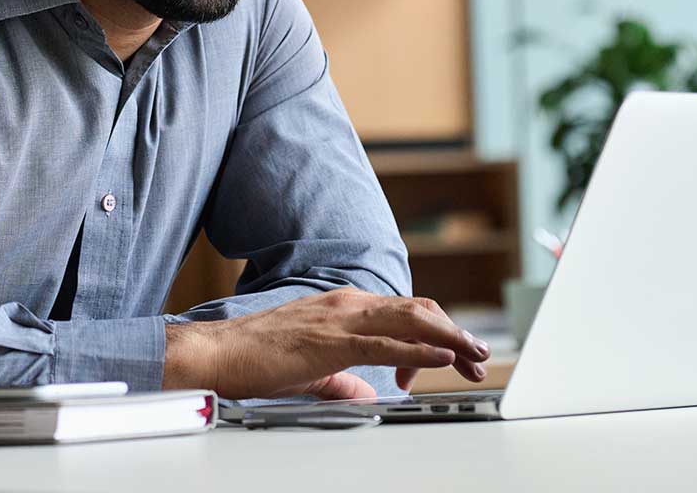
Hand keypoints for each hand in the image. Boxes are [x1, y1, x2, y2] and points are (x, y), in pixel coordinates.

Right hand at [163, 289, 488, 399]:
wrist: (218, 353)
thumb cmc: (255, 358)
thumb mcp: (311, 370)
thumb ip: (342, 379)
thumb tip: (367, 393)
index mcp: (342, 307)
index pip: (403, 313)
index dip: (436, 333)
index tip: (454, 358)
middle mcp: (346, 304)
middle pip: (417, 311)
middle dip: (454, 332)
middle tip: (478, 356)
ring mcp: (340, 319)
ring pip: (410, 320)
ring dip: (449, 337)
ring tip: (475, 353)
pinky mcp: (332, 341)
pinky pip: (386, 342)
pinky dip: (421, 349)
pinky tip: (442, 357)